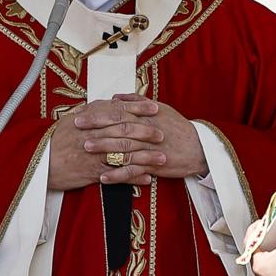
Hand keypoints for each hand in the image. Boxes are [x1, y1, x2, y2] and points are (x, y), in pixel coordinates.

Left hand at [71, 93, 207, 185]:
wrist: (199, 148)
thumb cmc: (178, 128)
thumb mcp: (161, 109)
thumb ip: (137, 102)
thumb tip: (115, 97)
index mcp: (147, 115)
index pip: (119, 112)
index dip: (99, 112)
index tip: (81, 113)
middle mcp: (147, 130)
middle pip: (118, 127)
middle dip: (96, 128)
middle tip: (77, 129)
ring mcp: (150, 148)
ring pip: (124, 148)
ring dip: (104, 149)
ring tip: (86, 149)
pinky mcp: (154, 165)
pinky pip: (133, 171)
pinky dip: (118, 175)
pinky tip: (103, 178)